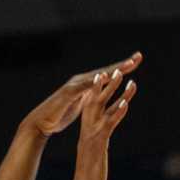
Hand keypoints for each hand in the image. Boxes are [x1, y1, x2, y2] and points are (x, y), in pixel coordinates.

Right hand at [21, 55, 141, 137]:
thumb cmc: (60, 114)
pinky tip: (103, 77)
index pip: (108, 75)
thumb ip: (89, 96)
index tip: (136, 61)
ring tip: (127, 65)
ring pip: (97, 76)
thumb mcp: (80, 104)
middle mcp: (82, 81)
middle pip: (106, 71)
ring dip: (113, 70)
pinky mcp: (69, 93)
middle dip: (122, 64)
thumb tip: (97, 92)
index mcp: (87, 85)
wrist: (42, 122)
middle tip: (138, 57)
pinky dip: (94, 81)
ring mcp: (75, 85)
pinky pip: (84, 87)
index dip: (122, 68)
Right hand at [69, 69, 134, 179]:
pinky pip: (109, 124)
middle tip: (118, 68)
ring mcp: (92, 134)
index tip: (108, 76)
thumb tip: (101, 140)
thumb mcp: (94, 154)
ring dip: (113, 91)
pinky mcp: (99, 142)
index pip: (93, 105)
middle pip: (97, 100)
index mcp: (87, 130)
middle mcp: (88, 128)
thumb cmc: (90, 175)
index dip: (100, 90)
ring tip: (122, 76)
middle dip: (107, 83)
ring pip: (102, 107)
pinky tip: (125, 103)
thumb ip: (97, 143)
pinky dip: (116, 113)